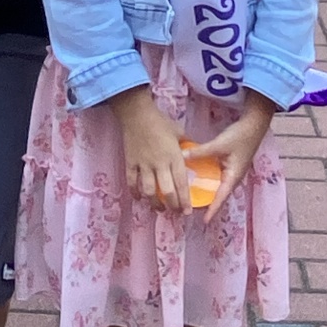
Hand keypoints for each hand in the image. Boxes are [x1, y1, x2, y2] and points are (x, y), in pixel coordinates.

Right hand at [109, 87, 189, 212]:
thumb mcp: (179, 132)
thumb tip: (195, 153)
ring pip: (149, 190)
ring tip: (158, 209)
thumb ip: (187, 145)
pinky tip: (139, 198)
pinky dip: (135, 192)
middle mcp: (160, 164)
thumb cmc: (160, 121)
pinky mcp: (130, 162)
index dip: (184, 200)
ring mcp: (144, 164)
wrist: (137, 113)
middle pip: (166, 191)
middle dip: (172, 206)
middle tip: (175, 212)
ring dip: (154, 203)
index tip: (187, 212)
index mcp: (174, 157)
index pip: (181, 183)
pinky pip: (132, 182)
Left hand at [184, 92, 275, 219]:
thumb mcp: (219, 144)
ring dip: (208, 193)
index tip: (204, 221)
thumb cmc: (240, 136)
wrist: (254, 125)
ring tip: (193, 199)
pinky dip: (208, 181)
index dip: (213, 209)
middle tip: (192, 210)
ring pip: (218, 187)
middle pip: (219, 195)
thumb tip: (181, 157)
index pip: (222, 197)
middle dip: (208, 204)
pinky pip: (217, 178)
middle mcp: (233, 177)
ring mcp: (232, 172)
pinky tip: (197, 180)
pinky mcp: (229, 165)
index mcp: (234, 176)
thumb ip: (200, 152)